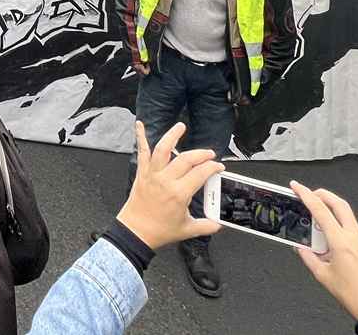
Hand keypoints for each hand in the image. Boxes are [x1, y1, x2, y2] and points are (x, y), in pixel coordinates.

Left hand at [114, 121, 222, 250]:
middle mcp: (165, 181)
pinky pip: (141, 152)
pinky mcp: (142, 173)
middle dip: (201, 154)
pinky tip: (140, 125)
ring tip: (181, 127)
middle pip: (186, 159)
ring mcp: (152, 174)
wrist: (136, 231)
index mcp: (179, 194)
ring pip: (163, 149)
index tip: (218, 167)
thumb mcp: (188, 229)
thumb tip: (221, 223)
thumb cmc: (159, 230)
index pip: (200, 173)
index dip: (213, 167)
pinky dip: (140, 137)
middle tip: (209, 154)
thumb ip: (208, 225)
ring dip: (172, 136)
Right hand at [290, 183, 357, 320]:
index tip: (297, 187)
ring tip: (319, 235)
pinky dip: (342, 236)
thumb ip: (309, 259)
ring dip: (333, 217)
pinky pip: (354, 236)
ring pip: (348, 220)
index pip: (320, 210)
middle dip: (324, 194)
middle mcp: (356, 240)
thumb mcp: (324, 277)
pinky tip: (335, 251)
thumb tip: (301, 250)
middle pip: (340, 204)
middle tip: (310, 194)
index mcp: (342, 243)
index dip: (306, 195)